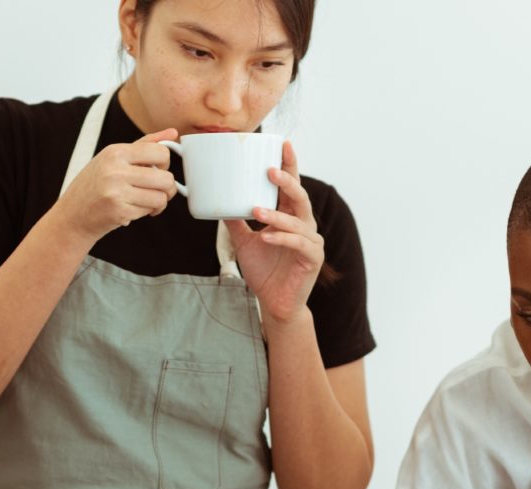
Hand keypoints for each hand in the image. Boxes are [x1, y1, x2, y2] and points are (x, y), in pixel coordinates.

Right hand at [50, 128, 178, 243]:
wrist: (73, 214)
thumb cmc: (96, 184)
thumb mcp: (114, 158)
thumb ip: (145, 145)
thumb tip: (173, 133)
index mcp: (116, 152)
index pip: (160, 152)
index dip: (165, 163)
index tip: (157, 169)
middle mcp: (115, 170)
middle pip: (166, 178)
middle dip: (167, 187)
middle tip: (156, 190)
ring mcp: (117, 191)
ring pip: (161, 197)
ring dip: (158, 202)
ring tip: (146, 201)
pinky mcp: (120, 211)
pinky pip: (149, 211)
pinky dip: (146, 212)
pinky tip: (134, 209)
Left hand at [224, 141, 325, 326]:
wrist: (275, 303)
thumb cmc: (264, 271)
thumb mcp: (244, 242)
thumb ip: (235, 221)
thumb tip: (217, 201)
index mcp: (290, 217)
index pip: (291, 186)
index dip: (289, 164)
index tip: (282, 143)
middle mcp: (304, 225)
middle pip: (299, 196)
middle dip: (286, 181)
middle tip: (269, 170)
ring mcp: (311, 242)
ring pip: (297, 221)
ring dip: (276, 214)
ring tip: (256, 210)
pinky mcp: (312, 259)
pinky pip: (298, 244)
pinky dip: (280, 238)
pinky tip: (265, 236)